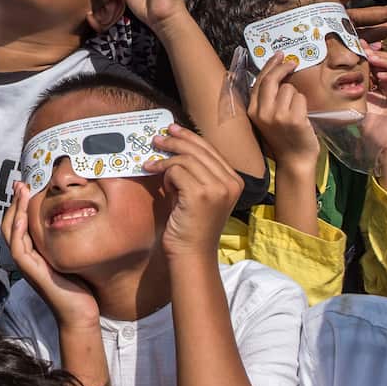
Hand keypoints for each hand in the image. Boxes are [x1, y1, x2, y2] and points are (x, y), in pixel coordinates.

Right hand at [2, 181, 99, 328]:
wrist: (80, 314)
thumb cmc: (79, 287)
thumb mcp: (71, 256)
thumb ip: (66, 240)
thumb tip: (75, 217)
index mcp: (34, 253)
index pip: (19, 224)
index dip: (20, 205)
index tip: (25, 186)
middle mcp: (27, 258)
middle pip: (10, 225)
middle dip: (14, 203)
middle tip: (19, 183)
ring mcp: (27, 266)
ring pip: (12, 233)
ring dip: (15, 211)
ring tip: (21, 192)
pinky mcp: (33, 273)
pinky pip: (19, 250)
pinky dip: (18, 232)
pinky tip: (22, 218)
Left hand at [146, 125, 245, 258]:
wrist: (192, 255)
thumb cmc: (191, 226)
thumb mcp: (199, 194)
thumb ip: (195, 172)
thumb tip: (176, 146)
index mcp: (235, 181)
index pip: (211, 150)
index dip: (190, 137)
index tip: (173, 131)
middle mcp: (231, 182)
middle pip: (199, 150)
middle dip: (175, 141)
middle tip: (157, 139)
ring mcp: (218, 188)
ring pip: (186, 159)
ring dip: (165, 161)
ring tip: (151, 164)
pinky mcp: (201, 194)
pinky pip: (177, 171)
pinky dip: (164, 173)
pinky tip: (159, 180)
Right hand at [246, 54, 317, 169]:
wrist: (295, 160)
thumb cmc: (284, 138)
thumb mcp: (267, 119)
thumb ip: (266, 99)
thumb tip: (275, 73)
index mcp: (253, 112)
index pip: (259, 82)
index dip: (269, 66)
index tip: (279, 56)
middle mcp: (263, 113)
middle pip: (272, 80)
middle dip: (283, 68)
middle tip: (292, 63)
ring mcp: (278, 116)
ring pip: (289, 89)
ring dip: (295, 95)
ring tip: (296, 111)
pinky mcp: (294, 119)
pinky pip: (301, 98)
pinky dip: (304, 104)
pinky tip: (302, 117)